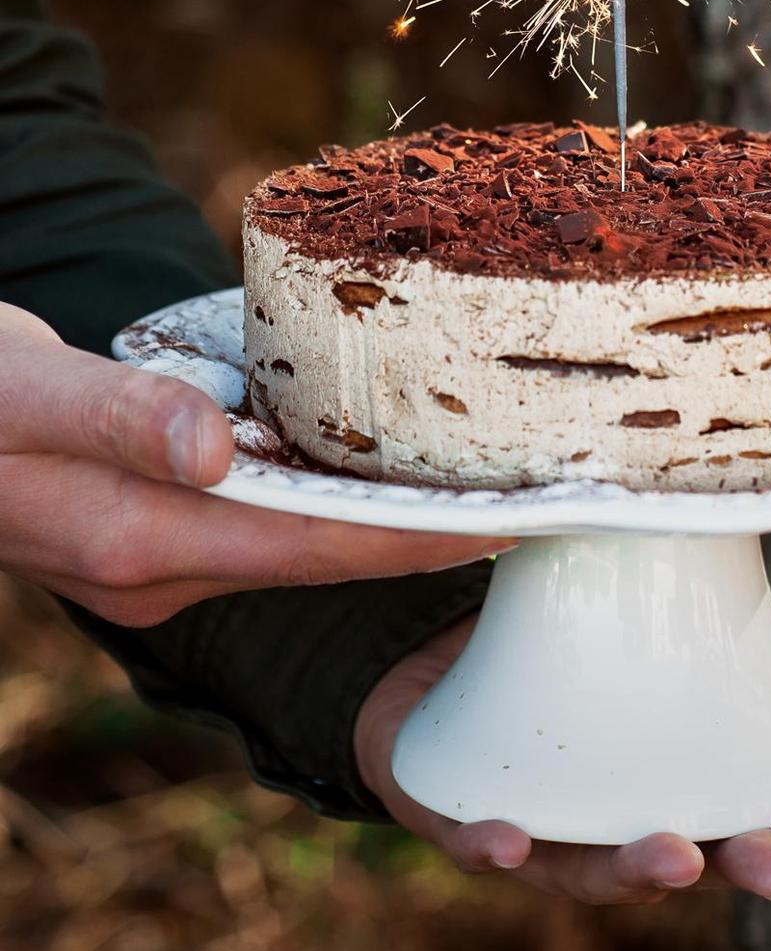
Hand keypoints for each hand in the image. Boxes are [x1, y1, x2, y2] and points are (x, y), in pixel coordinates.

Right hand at [0, 302, 510, 626]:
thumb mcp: (23, 386)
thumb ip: (116, 415)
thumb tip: (214, 450)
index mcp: (137, 538)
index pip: (316, 545)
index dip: (423, 537)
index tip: (520, 521)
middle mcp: (157, 565)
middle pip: (327, 555)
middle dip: (433, 537)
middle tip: (539, 501)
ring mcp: (154, 554)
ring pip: (302, 542)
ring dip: (390, 520)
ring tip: (488, 481)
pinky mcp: (151, 525)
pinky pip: (269, 522)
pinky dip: (334, 500)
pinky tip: (381, 467)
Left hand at [355, 613, 770, 903]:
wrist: (445, 666)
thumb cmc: (576, 667)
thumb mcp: (665, 652)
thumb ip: (751, 668)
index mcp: (672, 793)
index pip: (743, 824)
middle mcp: (614, 828)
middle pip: (686, 864)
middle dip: (736, 868)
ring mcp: (544, 831)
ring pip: (594, 871)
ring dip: (637, 872)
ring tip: (674, 857)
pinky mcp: (466, 820)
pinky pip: (478, 843)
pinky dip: (495, 848)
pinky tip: (508, 841)